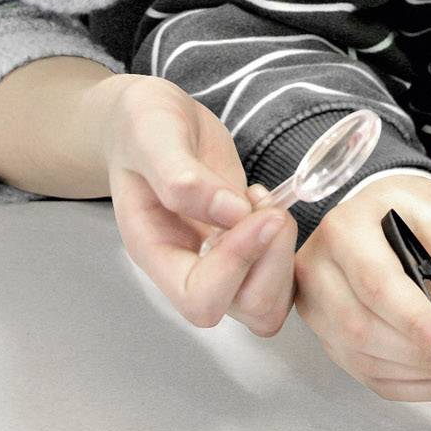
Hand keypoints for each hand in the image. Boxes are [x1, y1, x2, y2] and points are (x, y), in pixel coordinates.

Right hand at [97, 74, 294, 334]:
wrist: (152, 121)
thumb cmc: (141, 127)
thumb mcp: (150, 134)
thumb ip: (180, 176)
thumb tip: (232, 212)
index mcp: (157, 252)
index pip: (201, 299)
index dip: (236, 264)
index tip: (253, 209)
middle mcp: (190, 267)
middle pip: (248, 309)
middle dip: (273, 262)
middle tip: (269, 208)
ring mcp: (222, 260)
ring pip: (272, 299)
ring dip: (284, 254)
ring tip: (266, 203)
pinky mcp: (247, 244)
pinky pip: (281, 271)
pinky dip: (288, 243)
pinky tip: (266, 201)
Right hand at [296, 171, 430, 400]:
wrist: (376, 206)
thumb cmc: (405, 208)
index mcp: (343, 230)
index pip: (377, 285)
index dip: (415, 322)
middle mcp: (316, 269)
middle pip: (360, 327)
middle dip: (418, 353)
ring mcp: (314, 305)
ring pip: (359, 357)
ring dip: (415, 373)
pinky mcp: (324, 332)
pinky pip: (361, 371)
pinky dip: (405, 384)